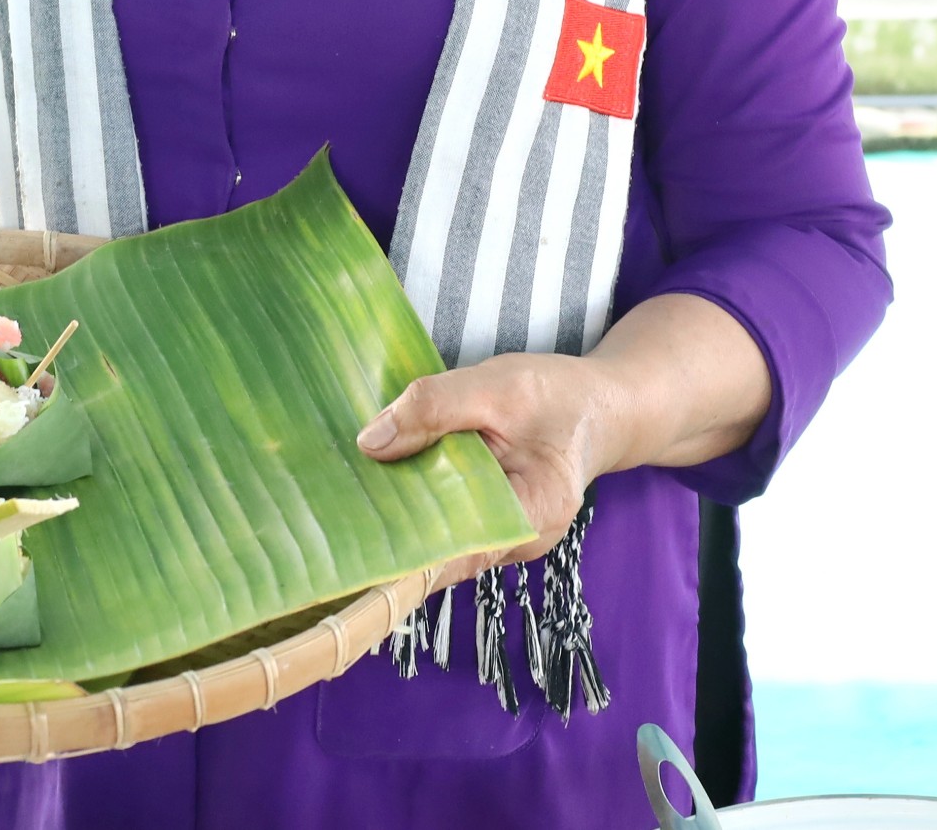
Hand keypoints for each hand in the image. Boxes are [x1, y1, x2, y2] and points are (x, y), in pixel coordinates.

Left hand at [356, 352, 609, 577]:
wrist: (601, 406)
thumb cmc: (558, 396)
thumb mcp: (497, 385)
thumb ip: (436, 407)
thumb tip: (370, 443)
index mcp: (532, 516)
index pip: (452, 552)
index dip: (397, 546)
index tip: (346, 530)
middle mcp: (517, 543)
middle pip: (439, 547)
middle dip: (388, 525)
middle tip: (335, 498)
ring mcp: (503, 538)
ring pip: (438, 534)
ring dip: (399, 510)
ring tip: (348, 487)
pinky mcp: (489, 522)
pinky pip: (445, 520)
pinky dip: (417, 499)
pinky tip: (383, 479)